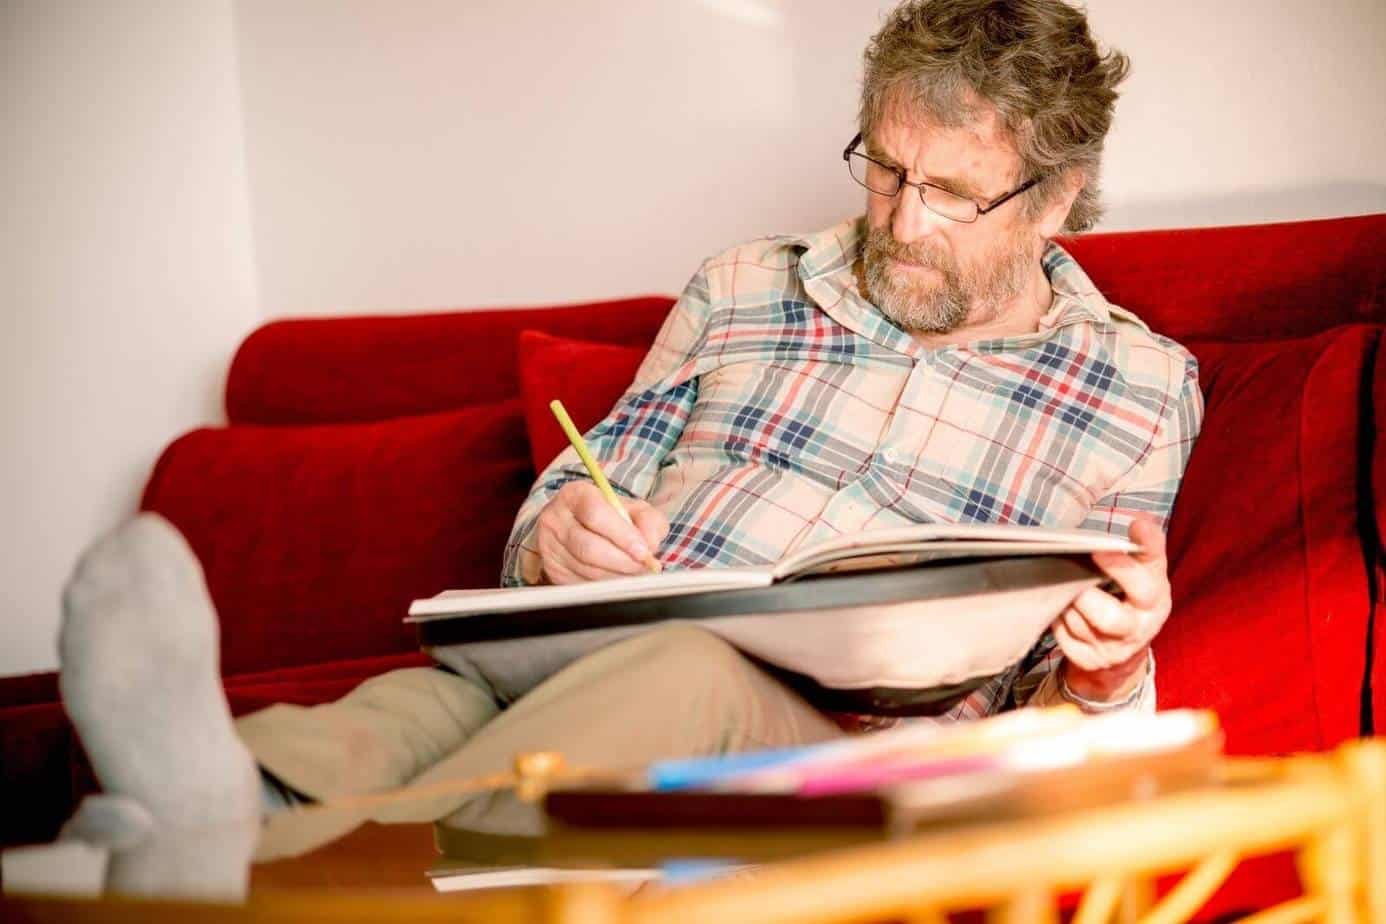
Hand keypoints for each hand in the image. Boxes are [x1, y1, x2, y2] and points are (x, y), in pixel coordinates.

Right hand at [534, 482, 668, 584]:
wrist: (579, 527)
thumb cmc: (610, 517)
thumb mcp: (632, 509)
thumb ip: (648, 521)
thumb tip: (650, 544)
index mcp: (575, 495)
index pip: (596, 514)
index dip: (622, 536)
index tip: (643, 552)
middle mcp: (555, 518)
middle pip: (589, 547)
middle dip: (623, 562)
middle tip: (645, 568)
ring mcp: (549, 546)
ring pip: (586, 569)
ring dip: (617, 576)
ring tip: (636, 574)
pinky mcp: (551, 569)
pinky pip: (580, 584)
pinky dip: (605, 585)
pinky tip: (618, 579)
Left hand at [1054, 515, 1170, 702]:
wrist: (1126, 648)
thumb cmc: (1133, 599)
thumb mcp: (1147, 574)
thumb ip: (1144, 548)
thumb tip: (1142, 520)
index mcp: (1154, 602)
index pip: (1146, 583)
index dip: (1131, 561)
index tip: (1130, 529)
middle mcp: (1136, 630)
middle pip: (1109, 618)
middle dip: (1086, 595)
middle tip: (1073, 572)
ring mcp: (1111, 649)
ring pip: (1078, 624)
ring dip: (1067, 601)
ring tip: (1063, 583)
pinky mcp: (1088, 660)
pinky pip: (1063, 637)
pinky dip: (1058, 618)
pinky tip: (1061, 605)